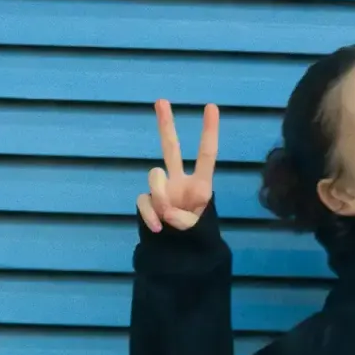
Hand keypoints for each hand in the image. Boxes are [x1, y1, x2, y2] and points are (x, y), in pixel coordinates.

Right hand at [137, 99, 217, 231]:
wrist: (179, 254)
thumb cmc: (195, 237)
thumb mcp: (194, 225)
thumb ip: (177, 213)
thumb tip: (160, 205)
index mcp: (200, 184)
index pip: (206, 154)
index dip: (209, 131)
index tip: (212, 107)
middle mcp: (180, 181)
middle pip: (170, 148)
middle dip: (166, 125)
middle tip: (161, 100)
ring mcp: (161, 190)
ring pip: (154, 177)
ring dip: (160, 197)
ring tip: (170, 217)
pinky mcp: (147, 201)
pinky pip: (143, 201)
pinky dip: (150, 215)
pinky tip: (158, 228)